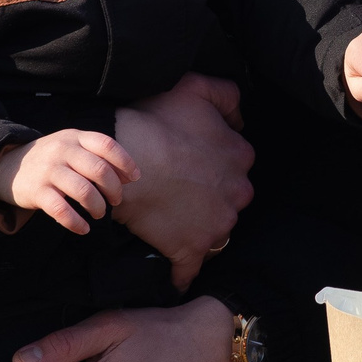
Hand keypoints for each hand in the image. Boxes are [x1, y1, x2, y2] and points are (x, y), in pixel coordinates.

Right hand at [0, 130, 137, 235]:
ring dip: (98, 207)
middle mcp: (62, 151)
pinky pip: (62, 211)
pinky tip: (83, 228)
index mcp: (75, 138)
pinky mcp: (37, 192)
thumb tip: (130, 176)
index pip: (107, 145)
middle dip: (114, 190)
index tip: (134, 178)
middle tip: (115, 200)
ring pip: (84, 192)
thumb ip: (99, 157)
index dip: (125, 162)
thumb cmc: (51, 160)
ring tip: (99, 213)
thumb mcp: (72, 148)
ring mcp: (49, 171)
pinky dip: (77, 223)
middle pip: (100, 170)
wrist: (7, 167)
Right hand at [113, 74, 255, 287]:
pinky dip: (182, 273)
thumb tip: (240, 118)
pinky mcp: (191, 250)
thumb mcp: (195, 88)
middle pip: (229, 198)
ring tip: (171, 219)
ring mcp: (217, 226)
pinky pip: (189, 270)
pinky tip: (174, 272)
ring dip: (197, 227)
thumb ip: (227, 94)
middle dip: (211, 197)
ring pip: (214, 230)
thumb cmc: (155, 122)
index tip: (193, 164)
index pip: (236, 164)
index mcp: (240, 156)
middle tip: (181, 190)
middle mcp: (238, 193)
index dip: (214, 163)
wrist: (121, 162)